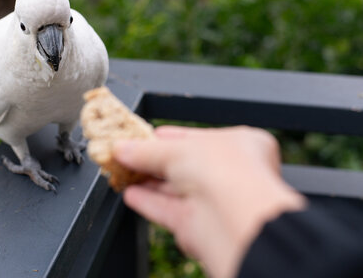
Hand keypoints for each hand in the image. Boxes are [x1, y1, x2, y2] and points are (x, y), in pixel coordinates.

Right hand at [114, 126, 305, 277]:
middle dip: (154, 160)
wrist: (235, 218)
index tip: (146, 136)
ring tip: (123, 173)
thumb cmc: (226, 171)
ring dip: (148, 182)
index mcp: (241, 145)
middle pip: (184, 165)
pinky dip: (148, 202)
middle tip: (128, 154)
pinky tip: (130, 194)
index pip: (198, 138)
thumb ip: (145, 150)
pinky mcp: (199, 227)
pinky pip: (168, 210)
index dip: (170, 137)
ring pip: (175, 189)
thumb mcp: (176, 149)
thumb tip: (121, 148)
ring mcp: (216, 201)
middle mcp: (231, 173)